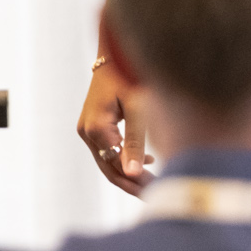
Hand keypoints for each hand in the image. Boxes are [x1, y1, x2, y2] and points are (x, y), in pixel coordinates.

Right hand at [78, 60, 151, 196]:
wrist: (114, 55)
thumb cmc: (129, 76)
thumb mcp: (138, 108)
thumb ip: (135, 142)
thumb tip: (133, 175)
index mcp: (96, 128)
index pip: (117, 166)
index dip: (138, 181)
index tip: (163, 188)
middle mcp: (86, 131)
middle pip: (109, 169)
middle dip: (133, 184)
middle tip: (160, 194)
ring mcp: (86, 130)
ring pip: (107, 163)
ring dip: (130, 175)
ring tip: (156, 183)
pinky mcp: (92, 127)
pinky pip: (107, 152)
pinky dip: (124, 161)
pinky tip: (148, 160)